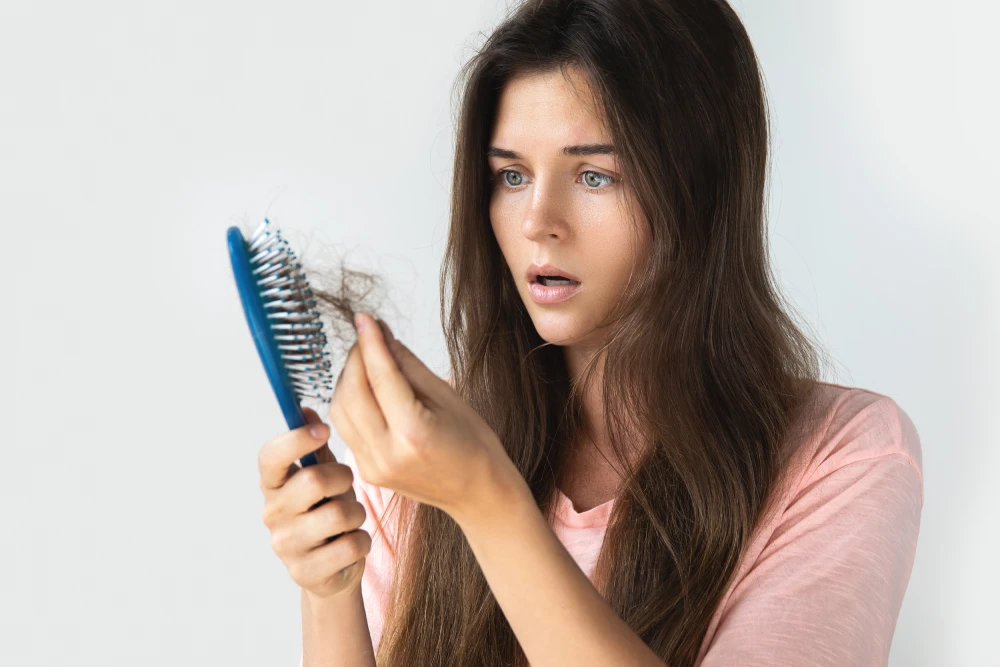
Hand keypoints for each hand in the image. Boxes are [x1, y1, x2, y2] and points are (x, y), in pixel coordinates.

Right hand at [258, 406, 371, 599]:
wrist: (331, 568)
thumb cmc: (327, 509)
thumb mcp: (323, 474)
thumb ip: (315, 446)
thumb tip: (305, 410)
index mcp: (273, 483)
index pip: (271, 456)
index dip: (296, 440)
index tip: (325, 430)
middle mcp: (272, 513)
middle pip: (314, 481)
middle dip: (344, 479)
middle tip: (347, 485)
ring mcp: (285, 545)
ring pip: (339, 514)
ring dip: (357, 513)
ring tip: (350, 518)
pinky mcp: (305, 572)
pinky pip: (351, 545)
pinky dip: (362, 541)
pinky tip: (351, 544)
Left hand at [329, 313, 514, 521]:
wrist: (477, 492)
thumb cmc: (473, 444)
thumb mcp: (447, 396)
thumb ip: (408, 365)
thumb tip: (382, 334)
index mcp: (413, 434)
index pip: (380, 377)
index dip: (370, 343)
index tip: (365, 318)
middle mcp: (386, 453)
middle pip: (351, 393)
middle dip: (355, 358)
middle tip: (369, 337)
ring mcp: (372, 467)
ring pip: (340, 410)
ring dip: (348, 379)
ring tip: (368, 362)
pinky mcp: (366, 471)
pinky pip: (345, 427)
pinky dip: (349, 402)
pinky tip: (366, 389)